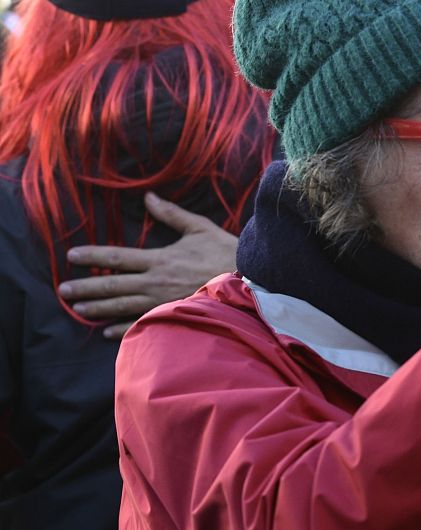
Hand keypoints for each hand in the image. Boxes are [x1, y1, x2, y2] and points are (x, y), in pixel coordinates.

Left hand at [57, 192, 238, 338]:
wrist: (250, 281)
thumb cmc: (226, 253)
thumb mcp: (200, 228)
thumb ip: (172, 215)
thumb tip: (149, 197)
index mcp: (160, 259)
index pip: (118, 257)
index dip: (93, 256)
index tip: (71, 256)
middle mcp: (155, 282)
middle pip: (113, 285)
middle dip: (86, 288)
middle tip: (63, 291)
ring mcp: (162, 302)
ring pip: (122, 306)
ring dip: (97, 308)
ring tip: (77, 309)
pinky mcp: (172, 315)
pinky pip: (142, 323)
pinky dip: (122, 328)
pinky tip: (106, 331)